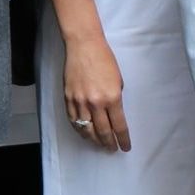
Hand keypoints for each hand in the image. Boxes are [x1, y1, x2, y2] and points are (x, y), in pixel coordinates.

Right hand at [64, 31, 130, 152]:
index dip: (123, 139)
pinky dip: (80, 130)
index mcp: (112, 98)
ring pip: (87, 130)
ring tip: (100, 144)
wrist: (84, 45)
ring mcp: (80, 102)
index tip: (126, 147)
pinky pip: (74, 121)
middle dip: (110, 143)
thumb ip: (115, 98)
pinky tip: (85, 133)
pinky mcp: (68, 99)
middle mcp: (96, 103)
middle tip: (113, 149)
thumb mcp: (118, 79)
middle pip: (103, 132)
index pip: (119, 126)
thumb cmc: (104, 59)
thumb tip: (113, 113)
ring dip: (95, 140)